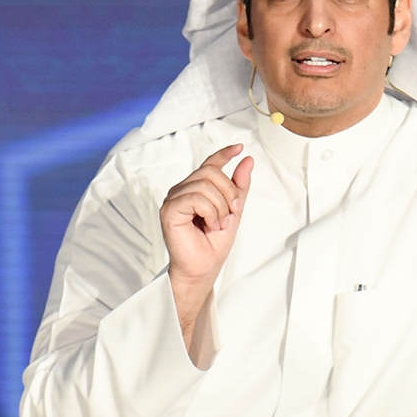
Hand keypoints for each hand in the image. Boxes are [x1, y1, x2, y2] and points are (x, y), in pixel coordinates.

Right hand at [160, 144, 252, 357]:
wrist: (203, 268)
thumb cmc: (213, 245)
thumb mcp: (233, 211)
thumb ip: (238, 187)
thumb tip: (247, 160)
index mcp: (194, 189)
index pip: (209, 164)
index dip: (224, 154)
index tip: (239, 148)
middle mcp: (181, 190)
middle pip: (210, 172)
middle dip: (229, 192)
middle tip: (230, 214)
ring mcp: (173, 199)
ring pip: (205, 184)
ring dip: (220, 206)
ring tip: (218, 224)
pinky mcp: (169, 209)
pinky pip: (196, 198)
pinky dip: (210, 212)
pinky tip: (209, 225)